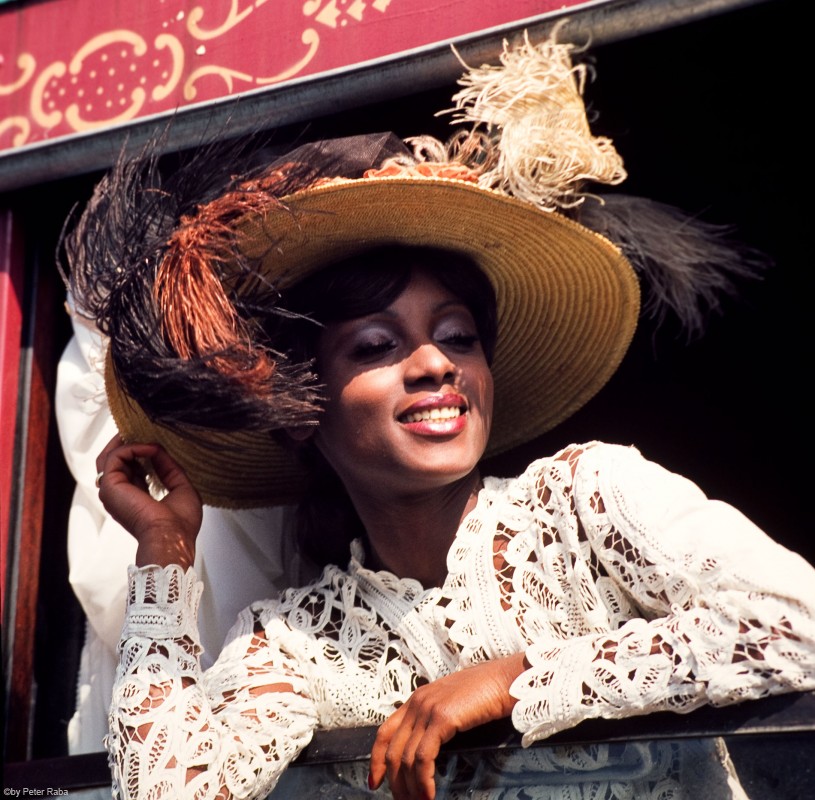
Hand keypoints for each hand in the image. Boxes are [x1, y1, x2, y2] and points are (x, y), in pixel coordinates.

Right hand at [96, 434, 202, 568]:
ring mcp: (112, 491)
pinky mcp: (110, 486)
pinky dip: (132, 447)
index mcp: (134, 499)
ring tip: (143, 432)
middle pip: (114, 461)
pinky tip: (150, 448)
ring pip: (109, 456)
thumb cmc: (179, 524)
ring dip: (127, 441)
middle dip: (128, 443)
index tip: (156, 443)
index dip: (140, 452)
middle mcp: (119, 495)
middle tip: (143, 429)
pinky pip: (115, 457)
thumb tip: (158, 449)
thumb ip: (169, 468)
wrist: (172, 537)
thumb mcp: (180, 488)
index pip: (130, 469)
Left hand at [369, 652, 526, 799]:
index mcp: (417, 700)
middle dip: (394, 782)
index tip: (375, 782)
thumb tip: (429, 749)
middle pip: (393, 750)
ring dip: (410, 787)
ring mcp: (428, 709)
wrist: (504, 680)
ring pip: (406, 758)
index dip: (376, 760)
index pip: (384, 733)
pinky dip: (423, 780)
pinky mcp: (442, 718)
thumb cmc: (485, 693)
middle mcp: (417, 703)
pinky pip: (424, 757)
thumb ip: (435, 720)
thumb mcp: (451, 704)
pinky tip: (429, 794)